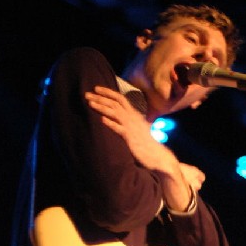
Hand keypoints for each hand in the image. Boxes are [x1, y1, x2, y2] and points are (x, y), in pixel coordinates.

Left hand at [85, 86, 200, 210]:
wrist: (158, 156)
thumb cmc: (147, 144)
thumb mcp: (139, 129)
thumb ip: (130, 122)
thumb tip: (120, 119)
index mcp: (134, 114)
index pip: (120, 98)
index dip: (108, 92)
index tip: (96, 88)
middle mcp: (133, 118)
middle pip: (115, 103)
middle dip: (100, 97)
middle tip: (87, 94)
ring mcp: (132, 127)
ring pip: (115, 112)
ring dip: (101, 107)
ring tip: (90, 103)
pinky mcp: (131, 138)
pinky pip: (119, 128)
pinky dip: (110, 123)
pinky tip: (101, 120)